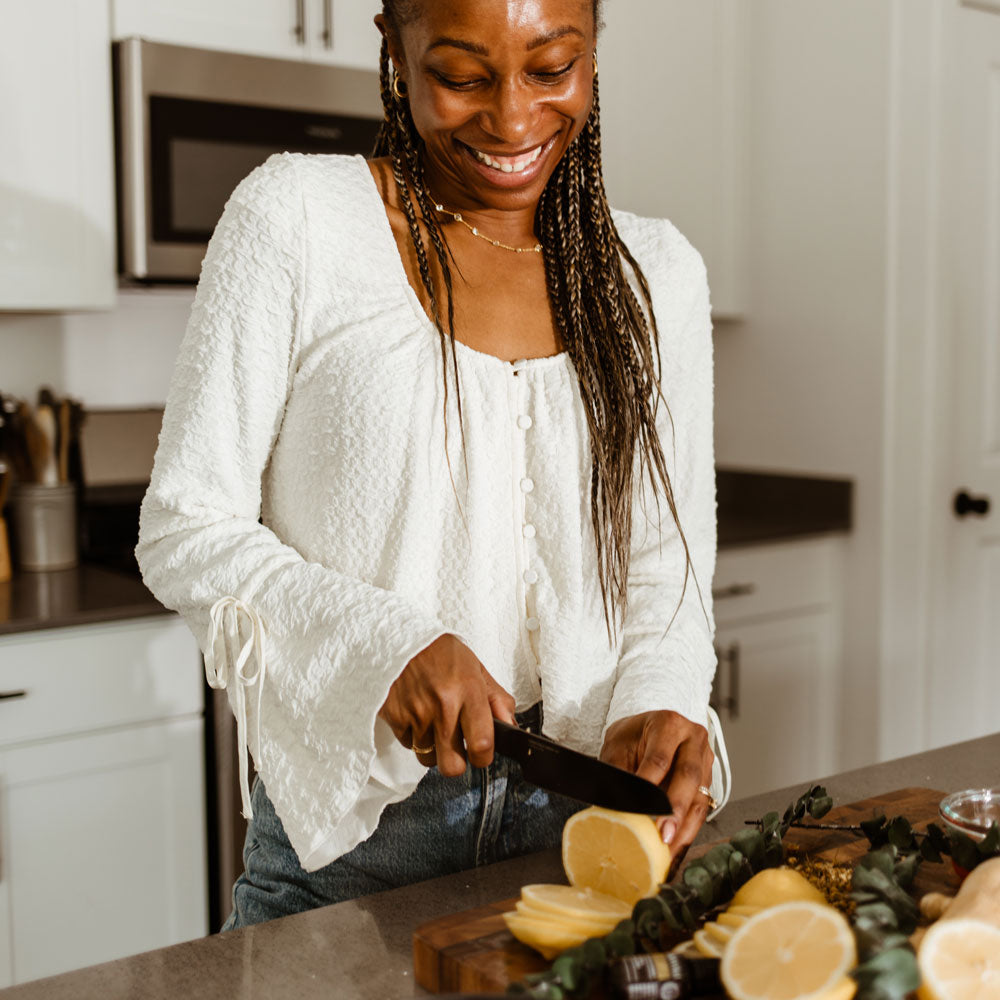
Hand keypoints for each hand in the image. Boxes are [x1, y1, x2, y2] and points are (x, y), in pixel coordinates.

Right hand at [378, 633, 516, 776]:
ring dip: (433, 747)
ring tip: (434, 722)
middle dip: (456, 761)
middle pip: (452, 766)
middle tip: (456, 745)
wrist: (400, 636)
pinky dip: (414, 736)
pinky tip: (417, 714)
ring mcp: (416, 713)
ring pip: (427, 759)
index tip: (481, 752)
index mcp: (468, 690)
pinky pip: (408, 745)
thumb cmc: (441, 653)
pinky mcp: (394, 717)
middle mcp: (442, 705)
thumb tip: (512, 727)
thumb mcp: (476, 668)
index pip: (482, 745)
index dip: (483, 756)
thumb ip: (497, 699)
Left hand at [600, 710, 714, 867]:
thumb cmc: (631, 738)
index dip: (649, 784)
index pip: (660, 757)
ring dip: (684, 828)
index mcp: (669, 724)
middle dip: (675, 809)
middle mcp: (693, 739)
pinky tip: (676, 849)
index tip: (639, 808)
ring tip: (669, 851)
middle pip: (688, 776)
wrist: (645, 730)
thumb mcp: (618, 747)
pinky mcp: (707, 781)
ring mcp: (704, 760)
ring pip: (699, 797)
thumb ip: (619, 773)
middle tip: (662, 834)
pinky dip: (687, 831)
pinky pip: (700, 809)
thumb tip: (616, 807)